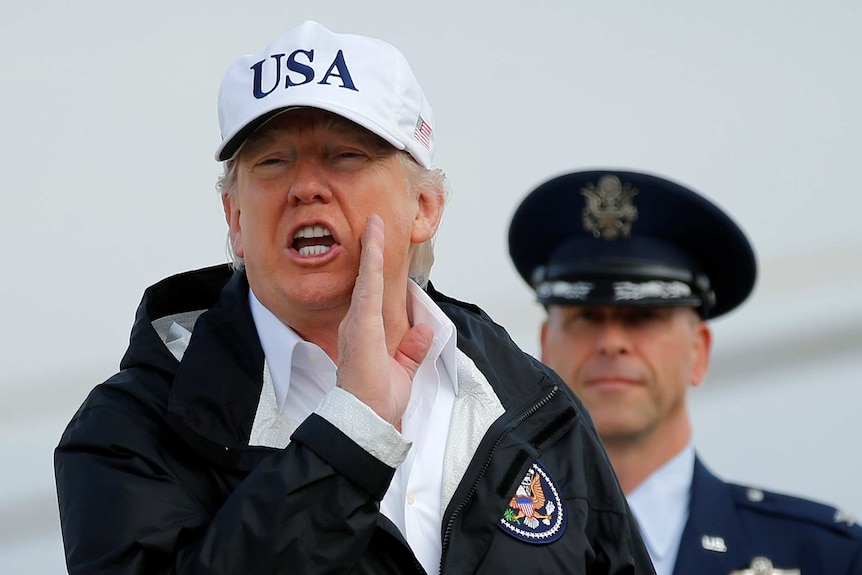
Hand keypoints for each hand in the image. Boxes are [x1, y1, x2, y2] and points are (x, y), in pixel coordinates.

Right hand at [336, 214, 433, 426]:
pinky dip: (372, 262)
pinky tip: (374, 241)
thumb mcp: (403, 371)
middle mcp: (356, 325)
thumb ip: (413, 349)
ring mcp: (358, 323)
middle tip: (373, 225)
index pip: (372, 296)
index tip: (377, 247)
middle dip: (370, 251)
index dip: (375, 271)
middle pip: (366, 281)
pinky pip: (368, 286)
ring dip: (371, 249)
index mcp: (364, 335)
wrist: (366, 420)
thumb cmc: (378, 401)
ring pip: (366, 278)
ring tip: (374, 223)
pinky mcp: (362, 325)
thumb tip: (425, 329)